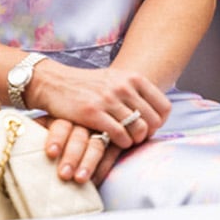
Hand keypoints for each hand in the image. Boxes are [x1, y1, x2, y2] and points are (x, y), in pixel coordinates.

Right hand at [25, 63, 168, 180]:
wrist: (55, 82)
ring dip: (135, 140)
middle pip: (153, 120)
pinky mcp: (93, 113)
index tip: (151, 127)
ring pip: (138, 129)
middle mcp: (124, 86)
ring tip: (127, 140)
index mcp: (133, 77)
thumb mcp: (115, 79)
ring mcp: (108, 99)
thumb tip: (157, 113)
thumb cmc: (88, 85)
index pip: (164, 105)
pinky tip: (116, 141)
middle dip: (148, 133)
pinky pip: (119, 135)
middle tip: (138, 137)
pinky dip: (122, 142)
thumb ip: (135, 92)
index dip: (160, 121)